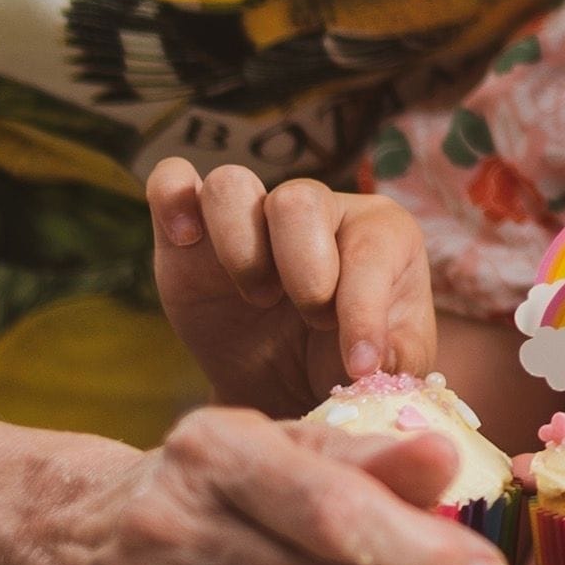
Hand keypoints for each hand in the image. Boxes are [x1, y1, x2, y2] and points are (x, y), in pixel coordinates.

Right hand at [149, 160, 435, 414]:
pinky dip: (171, 199)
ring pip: (231, 184)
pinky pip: (172, 180)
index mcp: (377, 231)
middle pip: (298, 200)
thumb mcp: (388, 366)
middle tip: (311, 320)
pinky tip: (184, 241)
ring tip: (258, 298)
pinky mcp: (190, 233)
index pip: (371, 249)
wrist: (287, 384)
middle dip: (304, 271)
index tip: (357, 366)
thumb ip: (393, 358)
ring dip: (241, 249)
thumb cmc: (347, 360)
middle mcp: (316, 207)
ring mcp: (249, 214)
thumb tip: (374, 359)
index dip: (364, 310)